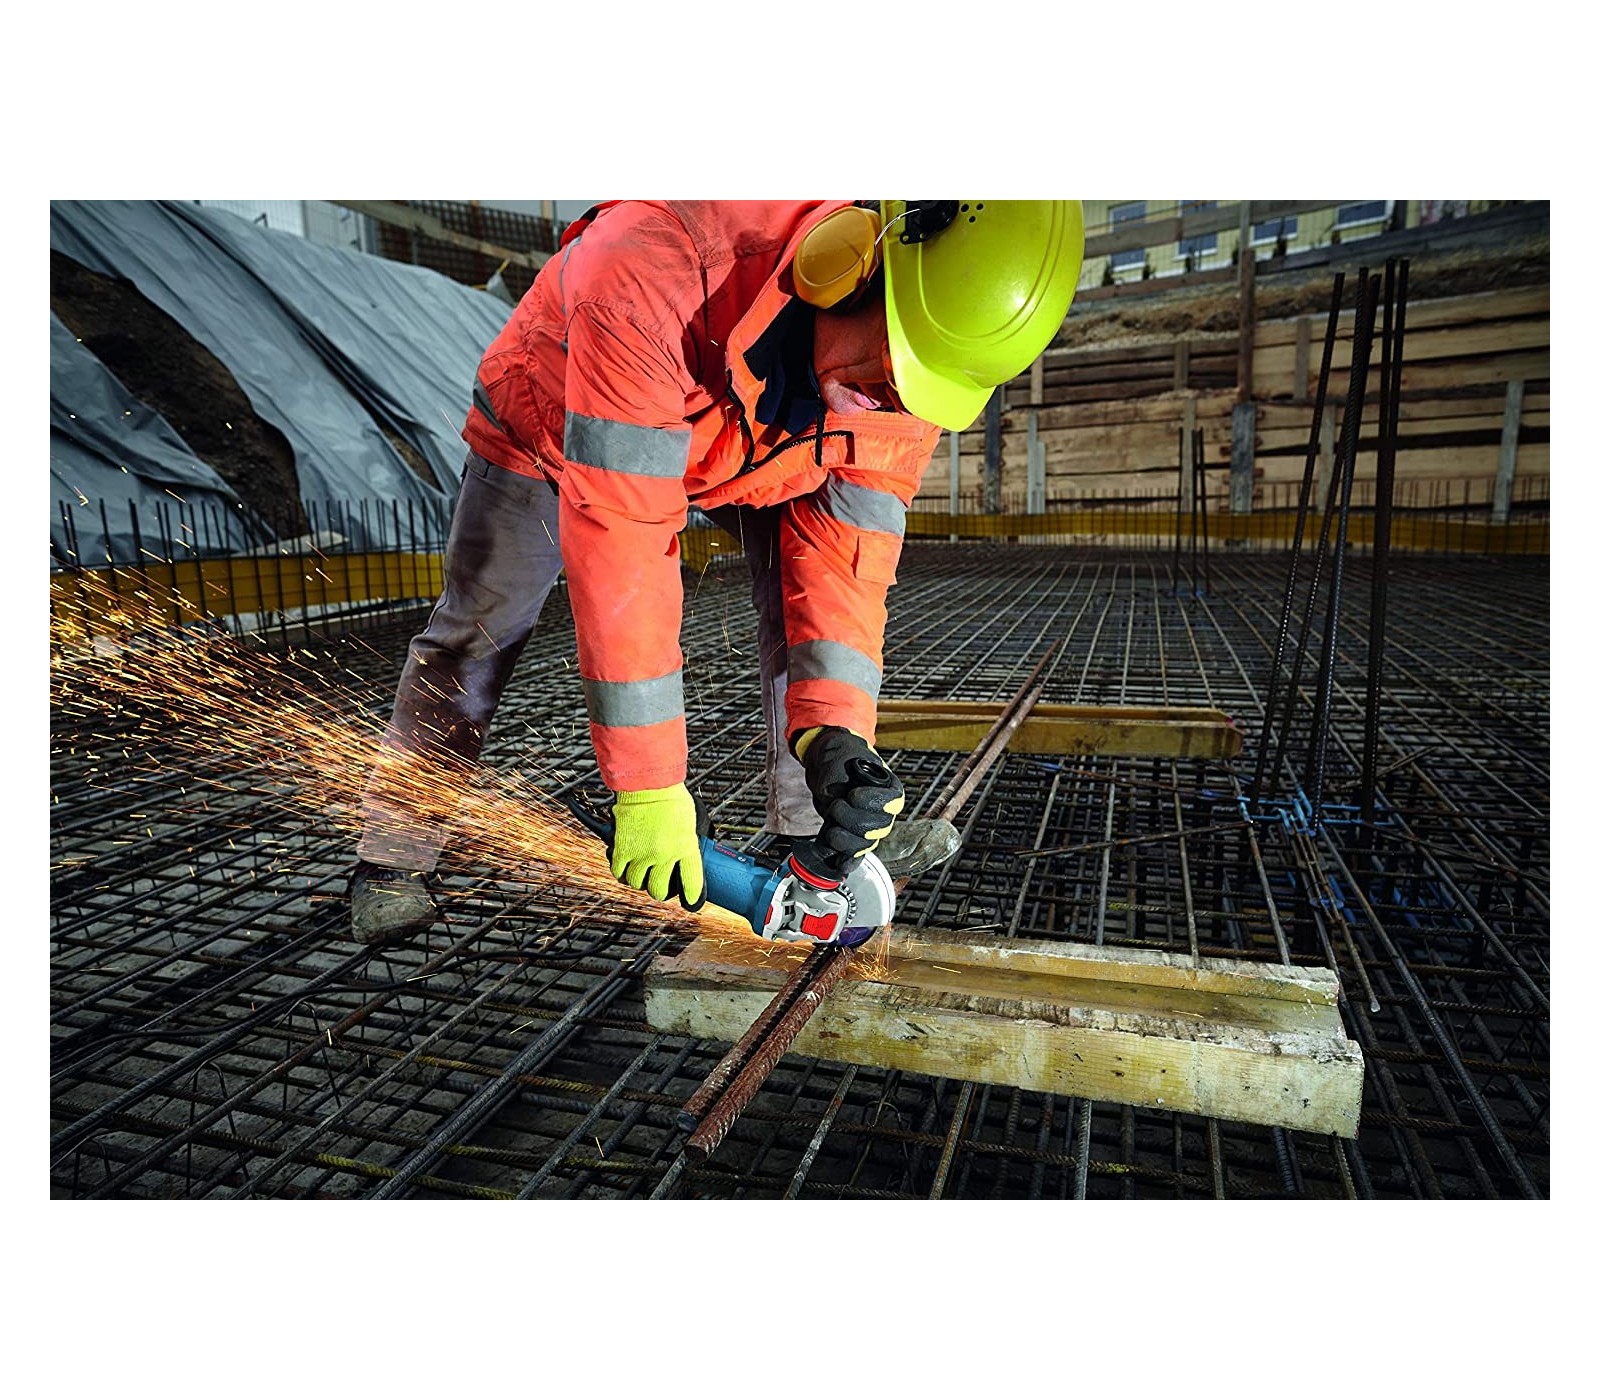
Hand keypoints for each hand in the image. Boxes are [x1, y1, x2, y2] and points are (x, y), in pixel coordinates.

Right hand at [609, 784, 705, 909]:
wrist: (648, 783)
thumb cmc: (671, 797)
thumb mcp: (690, 821)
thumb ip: (688, 841)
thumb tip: (687, 853)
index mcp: (686, 848)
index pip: (691, 883)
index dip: (692, 897)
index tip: (691, 902)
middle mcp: (665, 855)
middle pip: (659, 890)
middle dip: (660, 890)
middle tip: (659, 884)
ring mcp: (643, 854)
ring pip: (638, 883)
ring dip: (640, 880)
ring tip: (642, 872)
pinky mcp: (623, 849)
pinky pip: (619, 872)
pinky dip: (622, 873)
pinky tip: (626, 868)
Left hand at [795, 727, 904, 862]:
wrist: (831, 767)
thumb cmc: (841, 761)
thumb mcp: (841, 764)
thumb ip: (840, 783)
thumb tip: (834, 800)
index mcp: (890, 790)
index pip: (889, 803)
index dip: (869, 802)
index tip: (852, 794)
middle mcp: (885, 812)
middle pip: (874, 829)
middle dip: (849, 819)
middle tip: (835, 805)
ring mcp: (872, 828)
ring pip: (865, 845)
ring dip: (843, 840)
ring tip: (830, 828)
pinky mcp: (857, 838)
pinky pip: (858, 855)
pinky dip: (848, 861)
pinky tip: (840, 865)